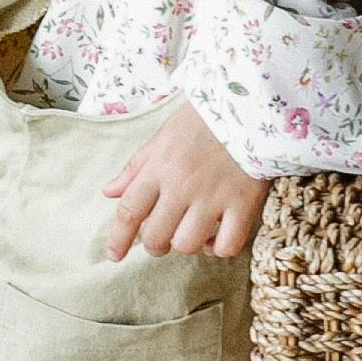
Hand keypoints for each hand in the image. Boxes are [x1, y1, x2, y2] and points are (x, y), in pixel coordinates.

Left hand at [101, 104, 268, 261]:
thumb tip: (110, 192)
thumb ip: (136, 167)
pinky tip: (216, 237)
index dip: (118, 239)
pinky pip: (227, 245)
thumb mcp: (163, 136)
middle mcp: (182, 185)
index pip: (129, 212)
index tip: (114, 255)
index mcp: (159, 168)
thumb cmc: (204, 119)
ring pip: (187, 244)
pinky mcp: (244, 203)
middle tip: (164, 236)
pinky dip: (218, 249)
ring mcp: (214, 196)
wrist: (252, 105)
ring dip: (185, 245)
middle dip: (155, 244)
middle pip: (156, 236)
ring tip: (193, 232)